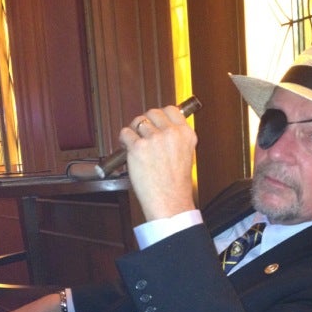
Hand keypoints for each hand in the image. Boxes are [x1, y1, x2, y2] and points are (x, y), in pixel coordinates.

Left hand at [118, 105, 197, 220]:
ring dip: (134, 131)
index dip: (161, 115)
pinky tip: (129, 150)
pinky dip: (124, 140)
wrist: (169, 202)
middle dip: (146, 122)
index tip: (156, 121)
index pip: (171, 109)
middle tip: (143, 134)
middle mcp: (171, 134)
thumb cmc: (176, 185)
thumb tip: (162, 127)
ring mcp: (154, 139)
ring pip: (138, 121)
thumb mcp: (187, 155)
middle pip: (152, 112)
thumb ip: (176, 138)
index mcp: (186, 134)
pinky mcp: (138, 147)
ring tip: (136, 144)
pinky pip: (125, 133)